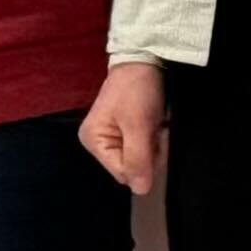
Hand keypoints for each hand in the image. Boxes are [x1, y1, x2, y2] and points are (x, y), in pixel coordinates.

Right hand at [79, 61, 167, 195]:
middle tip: (156, 129)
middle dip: (150, 152)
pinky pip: (143, 147)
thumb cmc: (137, 90)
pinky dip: (154, 137)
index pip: (123, 172)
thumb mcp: (138, 125)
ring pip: (141, 158)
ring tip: (156, 123)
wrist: (145, 59)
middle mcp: (99, 143)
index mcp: (93, 142)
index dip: (143, 162)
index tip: (153, 139)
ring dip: (155, 144)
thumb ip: (138, 159)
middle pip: (132, 167)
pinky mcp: (126, 131)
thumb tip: (141, 191)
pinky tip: (156, 123)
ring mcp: (112, 137)